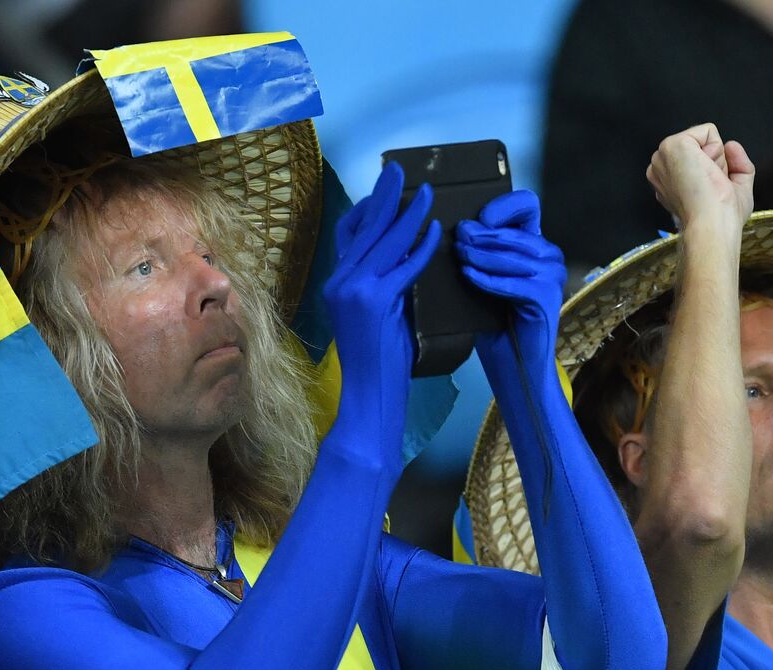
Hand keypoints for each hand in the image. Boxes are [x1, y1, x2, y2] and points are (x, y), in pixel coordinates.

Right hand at [323, 163, 439, 435]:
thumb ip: (389, 287)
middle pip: (364, 227)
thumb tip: (409, 260)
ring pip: (384, 241)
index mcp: (336, 284)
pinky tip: (436, 233)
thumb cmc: (380, 364)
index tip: (386, 190)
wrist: (370, 396)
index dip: (367, 209)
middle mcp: (339, 281)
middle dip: (384, 196)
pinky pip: (403, 266)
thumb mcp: (381, 316)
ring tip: (426, 191)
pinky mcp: (374, 301)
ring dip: (408, 212)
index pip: (349, 234)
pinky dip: (421, 247)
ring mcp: (354, 290)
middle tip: (398, 169)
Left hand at [456, 190, 566, 372]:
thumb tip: (460, 229)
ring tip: (460, 257)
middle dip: (482, 234)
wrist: (513, 366)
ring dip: (482, 255)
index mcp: (536, 246)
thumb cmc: (495, 324)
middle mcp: (549, 257)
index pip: (527, 205)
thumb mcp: (483, 279)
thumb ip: (478, 253)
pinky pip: (514, 281)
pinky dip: (489, 279)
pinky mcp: (548, 297)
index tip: (478, 220)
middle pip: (514, 231)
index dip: (502, 206)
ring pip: (512, 254)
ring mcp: (552, 276)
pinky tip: (469, 276)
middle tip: (457, 238)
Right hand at [645, 123, 754, 230]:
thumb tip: (732, 144)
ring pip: (705, 139)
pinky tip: (707, 169)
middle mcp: (661, 169)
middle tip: (710, 186)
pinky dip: (716, 149)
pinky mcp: (672, 145)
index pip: (699, 160)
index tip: (710, 190)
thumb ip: (737, 164)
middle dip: (715, 162)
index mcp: (670, 182)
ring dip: (716, 158)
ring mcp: (663, 156)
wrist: (712, 224)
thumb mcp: (737, 189)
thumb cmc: (721, 217)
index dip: (714, 171)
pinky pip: (708, 131)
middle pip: (702, 147)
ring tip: (708, 180)